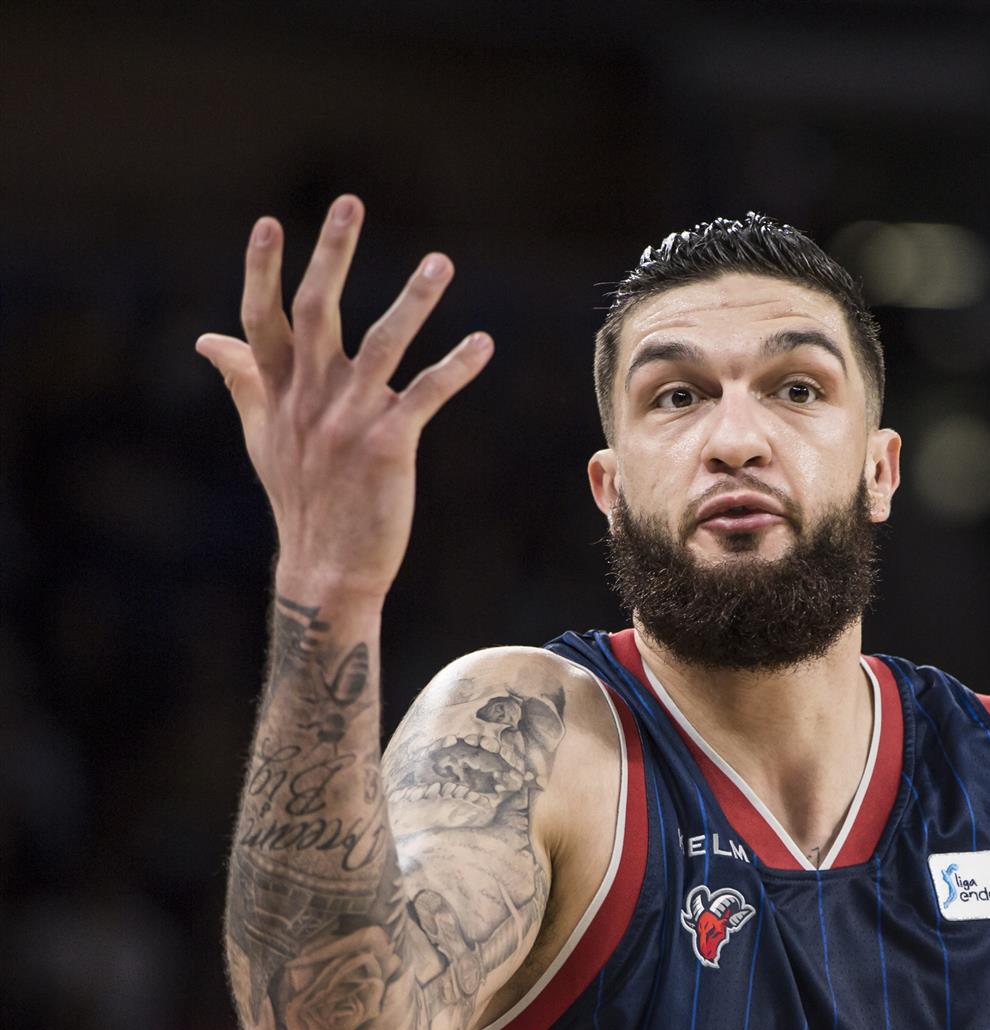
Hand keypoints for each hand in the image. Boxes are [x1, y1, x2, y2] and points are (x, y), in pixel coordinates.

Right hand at [195, 195, 492, 604]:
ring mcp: (347, 420)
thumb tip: (206, 338)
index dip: (261, 270)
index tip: (268, 222)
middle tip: (349, 202)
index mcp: (278, 392)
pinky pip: (426, 394)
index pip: (261, 319)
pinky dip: (456, 366)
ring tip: (440, 261)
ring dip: (414, 300)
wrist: (325, 566)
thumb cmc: (298, 498)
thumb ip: (243, 380)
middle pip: (315, 312)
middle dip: (332, 254)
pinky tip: (483, 342)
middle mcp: (309, 399)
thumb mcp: (261, 436)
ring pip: (382, 344)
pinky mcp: (388, 445)